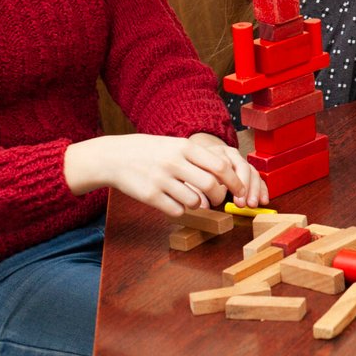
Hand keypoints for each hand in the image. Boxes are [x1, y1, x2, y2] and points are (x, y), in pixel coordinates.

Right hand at [63, 132, 266, 216]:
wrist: (114, 157)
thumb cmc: (151, 151)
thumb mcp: (176, 145)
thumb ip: (199, 158)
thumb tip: (227, 173)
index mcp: (185, 147)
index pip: (221, 166)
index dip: (235, 181)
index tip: (241, 190)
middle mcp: (174, 162)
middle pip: (211, 185)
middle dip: (221, 197)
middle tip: (220, 200)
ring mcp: (161, 180)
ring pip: (195, 201)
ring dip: (199, 204)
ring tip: (193, 199)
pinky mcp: (150, 196)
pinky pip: (177, 210)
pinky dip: (181, 210)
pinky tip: (174, 202)